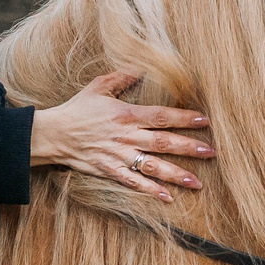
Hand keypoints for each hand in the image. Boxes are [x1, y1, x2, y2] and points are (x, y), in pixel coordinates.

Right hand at [28, 72, 212, 202]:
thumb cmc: (77, 109)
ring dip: (175, 174)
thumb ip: (122, 78)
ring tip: (196, 181)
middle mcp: (125, 136)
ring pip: (152, 166)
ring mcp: (118, 155)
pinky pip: (133, 183)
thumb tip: (141, 66)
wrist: (53, 134)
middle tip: (211, 152)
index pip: (160, 116)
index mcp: (126, 114)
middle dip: (188, 147)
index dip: (183, 118)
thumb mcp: (99, 87)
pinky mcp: (109, 171)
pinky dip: (150, 191)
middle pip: (162, 142)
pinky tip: (167, 198)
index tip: (204, 120)